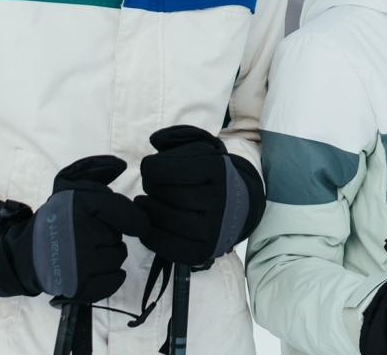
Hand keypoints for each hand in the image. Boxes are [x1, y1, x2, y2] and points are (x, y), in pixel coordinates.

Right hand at [0, 154, 148, 302]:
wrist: (26, 253)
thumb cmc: (55, 217)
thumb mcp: (70, 184)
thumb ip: (97, 169)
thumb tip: (122, 165)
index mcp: (81, 206)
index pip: (126, 212)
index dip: (135, 219)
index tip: (134, 224)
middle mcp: (81, 234)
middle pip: (121, 236)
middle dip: (111, 235)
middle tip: (91, 234)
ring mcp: (80, 263)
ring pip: (118, 257)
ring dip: (110, 255)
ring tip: (89, 250)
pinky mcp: (78, 286)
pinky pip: (114, 281)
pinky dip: (111, 277)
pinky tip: (96, 269)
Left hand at [135, 125, 263, 265]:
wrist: (240, 205)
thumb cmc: (211, 174)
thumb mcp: (201, 147)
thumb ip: (176, 137)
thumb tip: (154, 141)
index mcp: (218, 169)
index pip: (171, 168)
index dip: (151, 167)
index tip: (150, 167)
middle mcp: (220, 198)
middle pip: (168, 194)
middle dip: (151, 188)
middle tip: (150, 186)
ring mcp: (214, 228)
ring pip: (168, 220)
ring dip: (149, 211)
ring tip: (146, 203)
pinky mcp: (204, 251)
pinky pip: (170, 247)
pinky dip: (151, 236)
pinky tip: (149, 224)